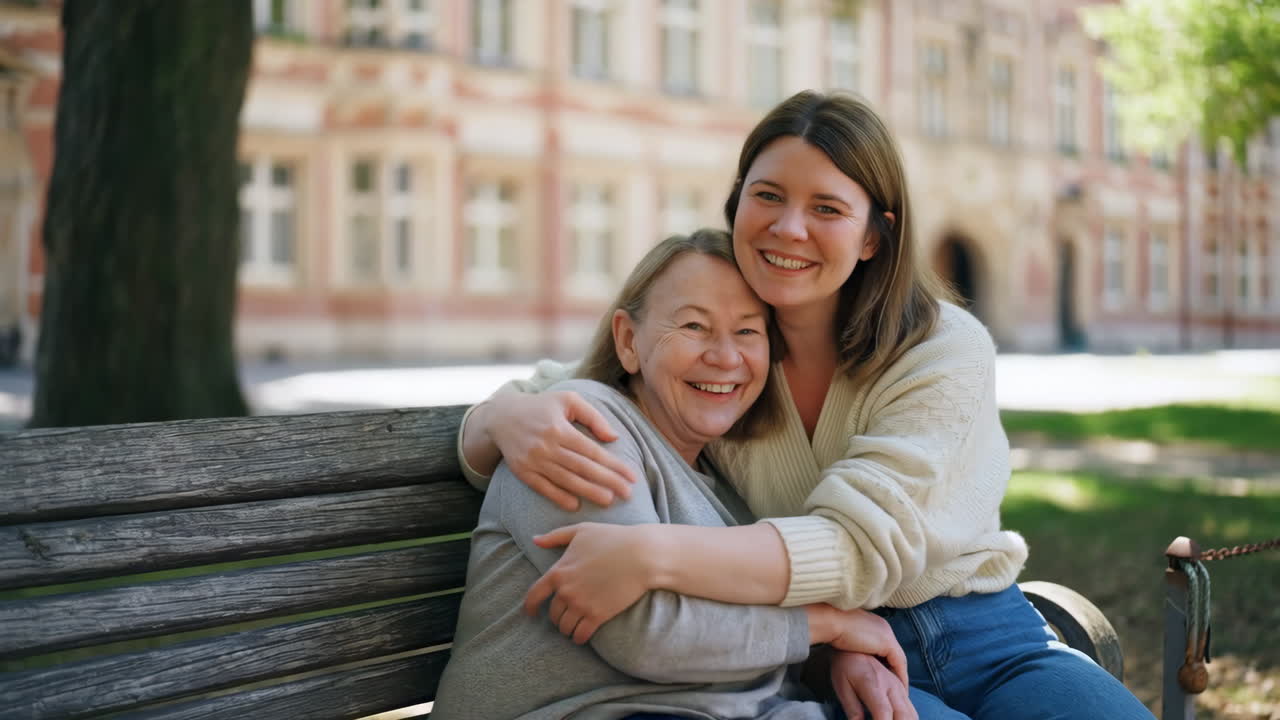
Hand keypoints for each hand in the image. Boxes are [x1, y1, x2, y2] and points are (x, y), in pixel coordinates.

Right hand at [483, 390, 637, 510]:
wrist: (502, 416)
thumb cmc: (541, 406)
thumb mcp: (568, 400)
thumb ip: (593, 417)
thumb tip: (614, 438)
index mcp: (560, 428)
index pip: (593, 451)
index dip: (614, 465)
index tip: (632, 477)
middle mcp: (547, 446)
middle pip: (582, 468)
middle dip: (607, 482)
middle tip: (628, 494)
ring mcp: (533, 461)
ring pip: (566, 480)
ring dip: (588, 492)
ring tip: (609, 500)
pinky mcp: (522, 472)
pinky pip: (543, 488)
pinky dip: (559, 497)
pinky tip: (575, 505)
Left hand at [524, 522, 654, 643]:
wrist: (642, 555)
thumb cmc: (613, 538)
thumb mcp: (581, 531)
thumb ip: (555, 536)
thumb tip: (535, 540)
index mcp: (558, 571)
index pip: (534, 595)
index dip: (530, 607)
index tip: (531, 613)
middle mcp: (566, 591)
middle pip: (553, 614)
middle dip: (557, 618)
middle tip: (565, 617)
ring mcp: (581, 605)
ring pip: (565, 627)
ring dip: (568, 629)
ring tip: (573, 628)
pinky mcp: (597, 616)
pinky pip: (581, 635)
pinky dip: (579, 638)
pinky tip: (582, 636)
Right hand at [807, 605, 908, 688]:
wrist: (832, 621)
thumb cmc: (831, 628)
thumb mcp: (846, 636)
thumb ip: (854, 643)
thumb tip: (852, 654)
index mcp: (874, 624)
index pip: (885, 646)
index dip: (886, 663)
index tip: (885, 677)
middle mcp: (884, 627)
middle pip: (894, 653)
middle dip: (895, 670)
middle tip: (896, 686)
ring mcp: (887, 634)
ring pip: (899, 659)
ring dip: (899, 675)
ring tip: (900, 690)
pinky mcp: (887, 643)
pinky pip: (899, 663)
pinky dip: (901, 676)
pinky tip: (899, 687)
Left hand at [830, 651, 916, 719]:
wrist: (854, 646)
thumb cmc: (845, 666)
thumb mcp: (841, 687)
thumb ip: (852, 710)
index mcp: (873, 684)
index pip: (884, 712)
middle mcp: (890, 685)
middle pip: (903, 715)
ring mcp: (898, 686)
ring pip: (911, 713)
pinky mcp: (900, 687)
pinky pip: (910, 707)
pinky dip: (907, 719)